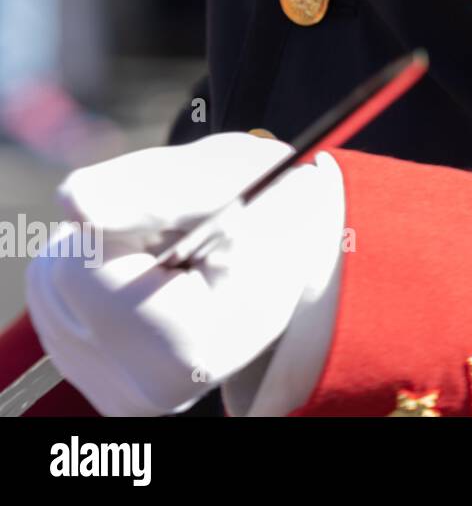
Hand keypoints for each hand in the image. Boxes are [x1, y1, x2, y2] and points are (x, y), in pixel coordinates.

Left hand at [25, 133, 342, 416]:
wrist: (311, 260)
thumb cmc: (277, 213)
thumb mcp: (232, 179)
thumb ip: (153, 187)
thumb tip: (76, 203)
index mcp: (186, 351)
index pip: (83, 265)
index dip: (128, 221)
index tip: (190, 227)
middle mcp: (147, 393)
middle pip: (62, 276)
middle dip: (113, 237)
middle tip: (187, 238)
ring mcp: (124, 397)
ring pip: (54, 287)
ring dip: (106, 253)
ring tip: (179, 258)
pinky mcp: (109, 388)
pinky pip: (61, 306)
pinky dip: (100, 277)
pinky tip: (158, 280)